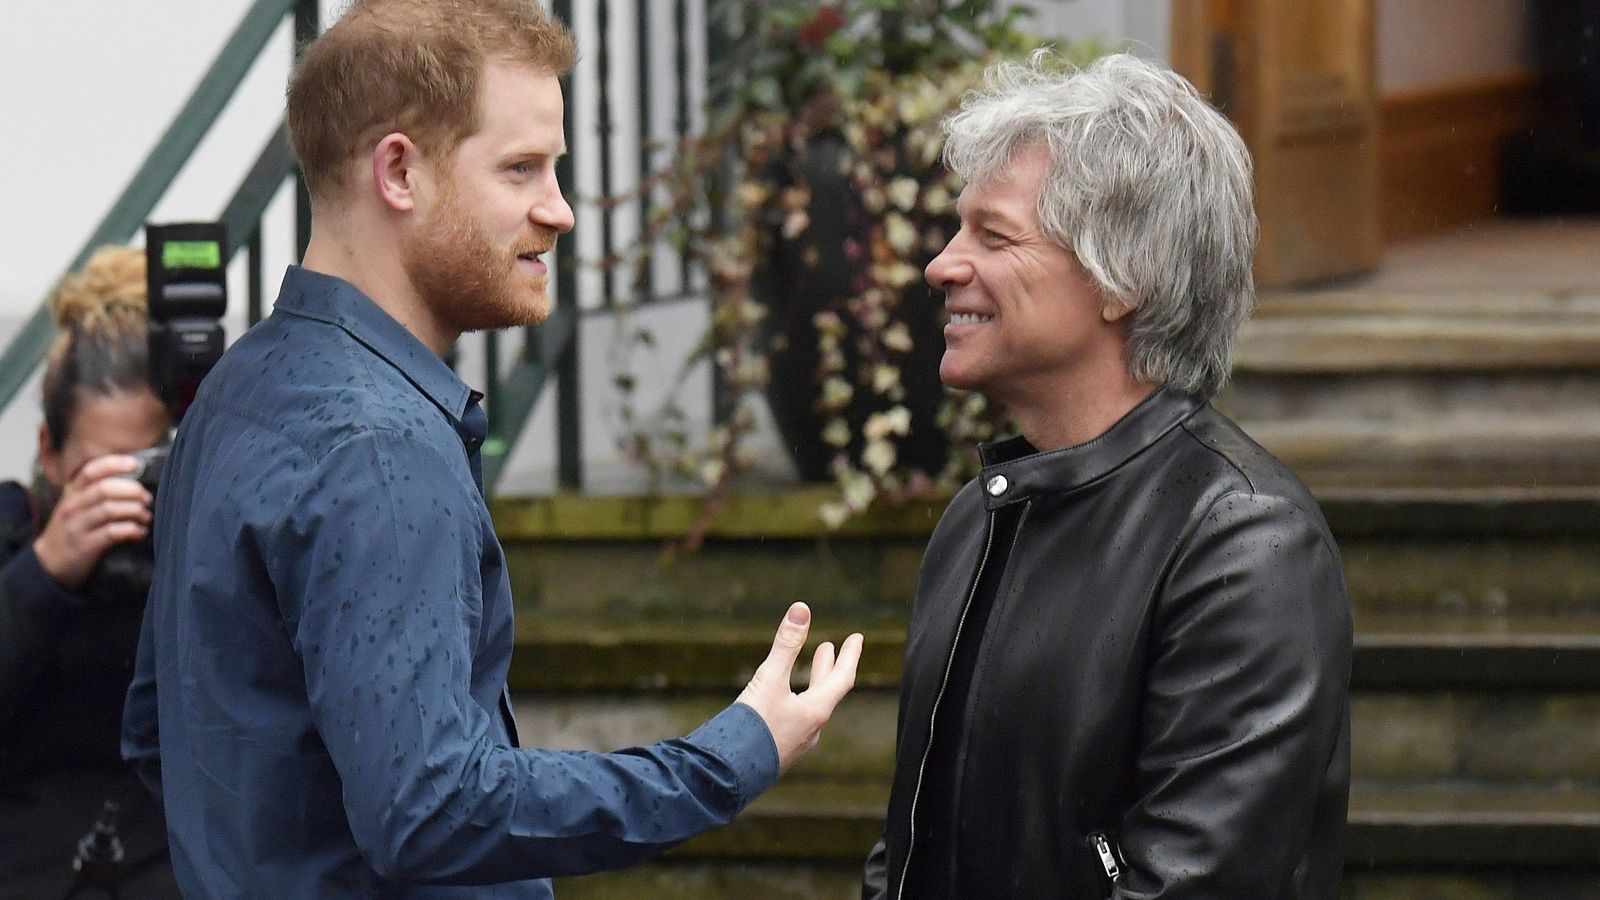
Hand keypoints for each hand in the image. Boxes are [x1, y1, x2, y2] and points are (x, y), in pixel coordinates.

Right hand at [33, 454, 151, 587]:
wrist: (49, 561)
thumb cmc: (73, 528)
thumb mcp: (78, 505)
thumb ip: (98, 491)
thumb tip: (134, 481)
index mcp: (73, 492)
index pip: (91, 471)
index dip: (114, 464)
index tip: (136, 464)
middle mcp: (73, 506)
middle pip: (105, 489)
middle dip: (132, 491)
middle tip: (147, 499)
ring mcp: (77, 526)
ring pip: (110, 510)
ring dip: (135, 511)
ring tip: (145, 516)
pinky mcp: (84, 545)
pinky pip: (111, 533)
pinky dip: (131, 530)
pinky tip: (139, 532)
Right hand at [736, 602, 863, 772]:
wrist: (727, 775)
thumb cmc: (751, 727)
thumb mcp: (768, 679)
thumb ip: (785, 645)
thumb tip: (802, 609)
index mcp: (815, 712)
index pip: (842, 678)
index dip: (850, 656)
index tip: (857, 638)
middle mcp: (812, 729)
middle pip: (828, 693)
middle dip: (828, 668)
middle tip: (830, 648)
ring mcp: (796, 743)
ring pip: (812, 708)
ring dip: (813, 685)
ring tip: (808, 673)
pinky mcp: (779, 752)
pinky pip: (798, 721)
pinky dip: (798, 702)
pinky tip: (783, 704)